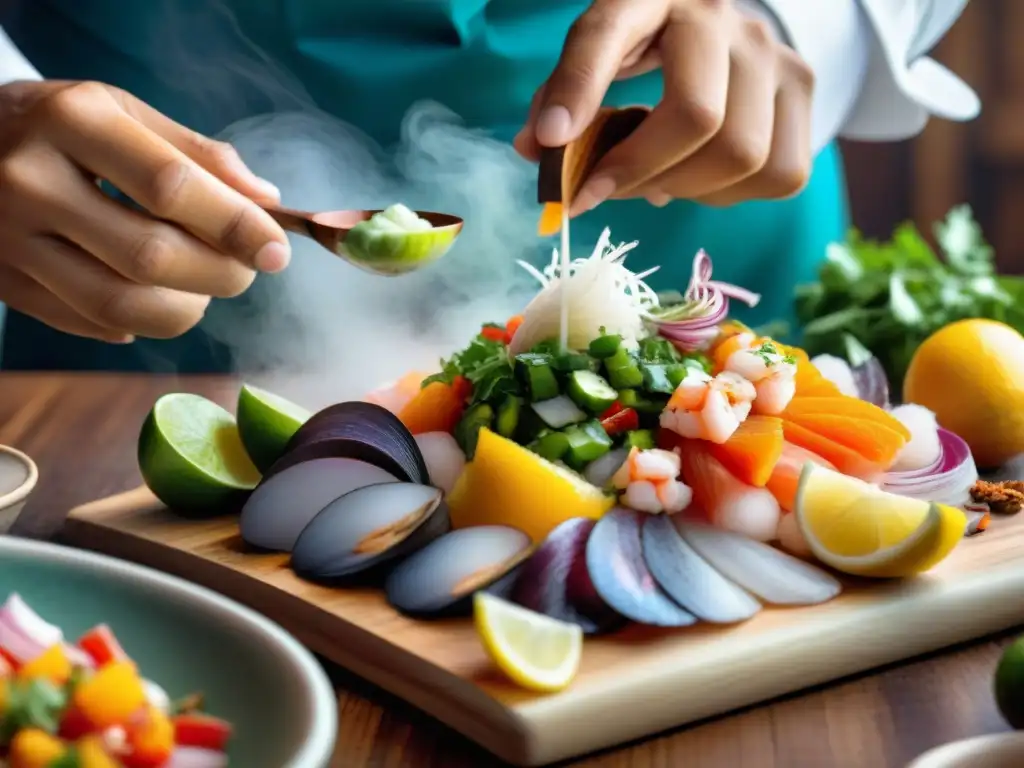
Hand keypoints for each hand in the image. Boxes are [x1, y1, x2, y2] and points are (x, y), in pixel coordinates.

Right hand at [0, 80, 288, 342]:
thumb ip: (196, 154)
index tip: (277, 251)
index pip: (171, 188)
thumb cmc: (62, 125)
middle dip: (219, 274)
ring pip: (120, 306)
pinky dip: (140, 324)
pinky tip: (154, 298)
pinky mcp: (2, 282)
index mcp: (72, 121)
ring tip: (202, 289)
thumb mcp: (123, 112)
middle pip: (150, 256)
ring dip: (184, 309)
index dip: (235, 226)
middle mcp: (32, 180)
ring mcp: (9, 238)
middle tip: (243, 271)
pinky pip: (90, 324)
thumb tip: (267, 202)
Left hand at [515, 0, 814, 213]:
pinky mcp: (803, 88)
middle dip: (641, 172)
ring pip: (744, 155)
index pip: (607, 35)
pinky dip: (732, 195)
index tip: (549, 144)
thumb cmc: (649, 43)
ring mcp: (774, 52)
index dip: (579, 92)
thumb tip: (536, 149)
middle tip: (605, 187)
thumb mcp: (600, 53)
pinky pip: (780, 175)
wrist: (720, 26)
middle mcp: (722, 16)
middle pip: (697, 118)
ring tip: (658, 179)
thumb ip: (562, 93)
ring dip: (688, 189)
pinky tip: (702, 178)